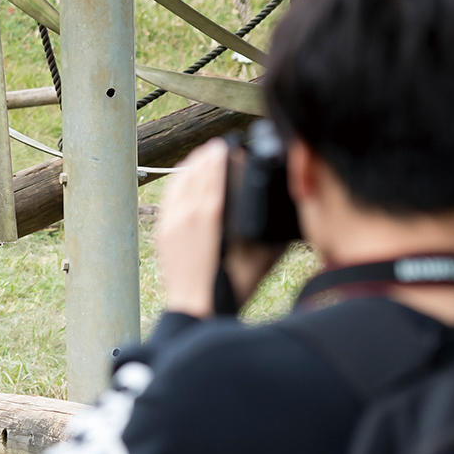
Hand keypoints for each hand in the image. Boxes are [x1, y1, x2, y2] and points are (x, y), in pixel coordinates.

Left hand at [157, 141, 283, 317]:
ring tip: (202, 155)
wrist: (195, 309)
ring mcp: (171, 222)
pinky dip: (176, 182)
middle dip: (207, 157)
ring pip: (179, 182)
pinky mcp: (162, 231)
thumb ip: (275, 236)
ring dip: (190, 165)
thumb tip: (291, 218)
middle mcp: (187, 214)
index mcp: (211, 216)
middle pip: (197, 174)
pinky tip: (184, 176)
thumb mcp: (261, 260)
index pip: (215, 174)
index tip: (228, 144)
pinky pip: (168, 197)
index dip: (220, 156)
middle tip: (218, 145)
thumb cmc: (231, 288)